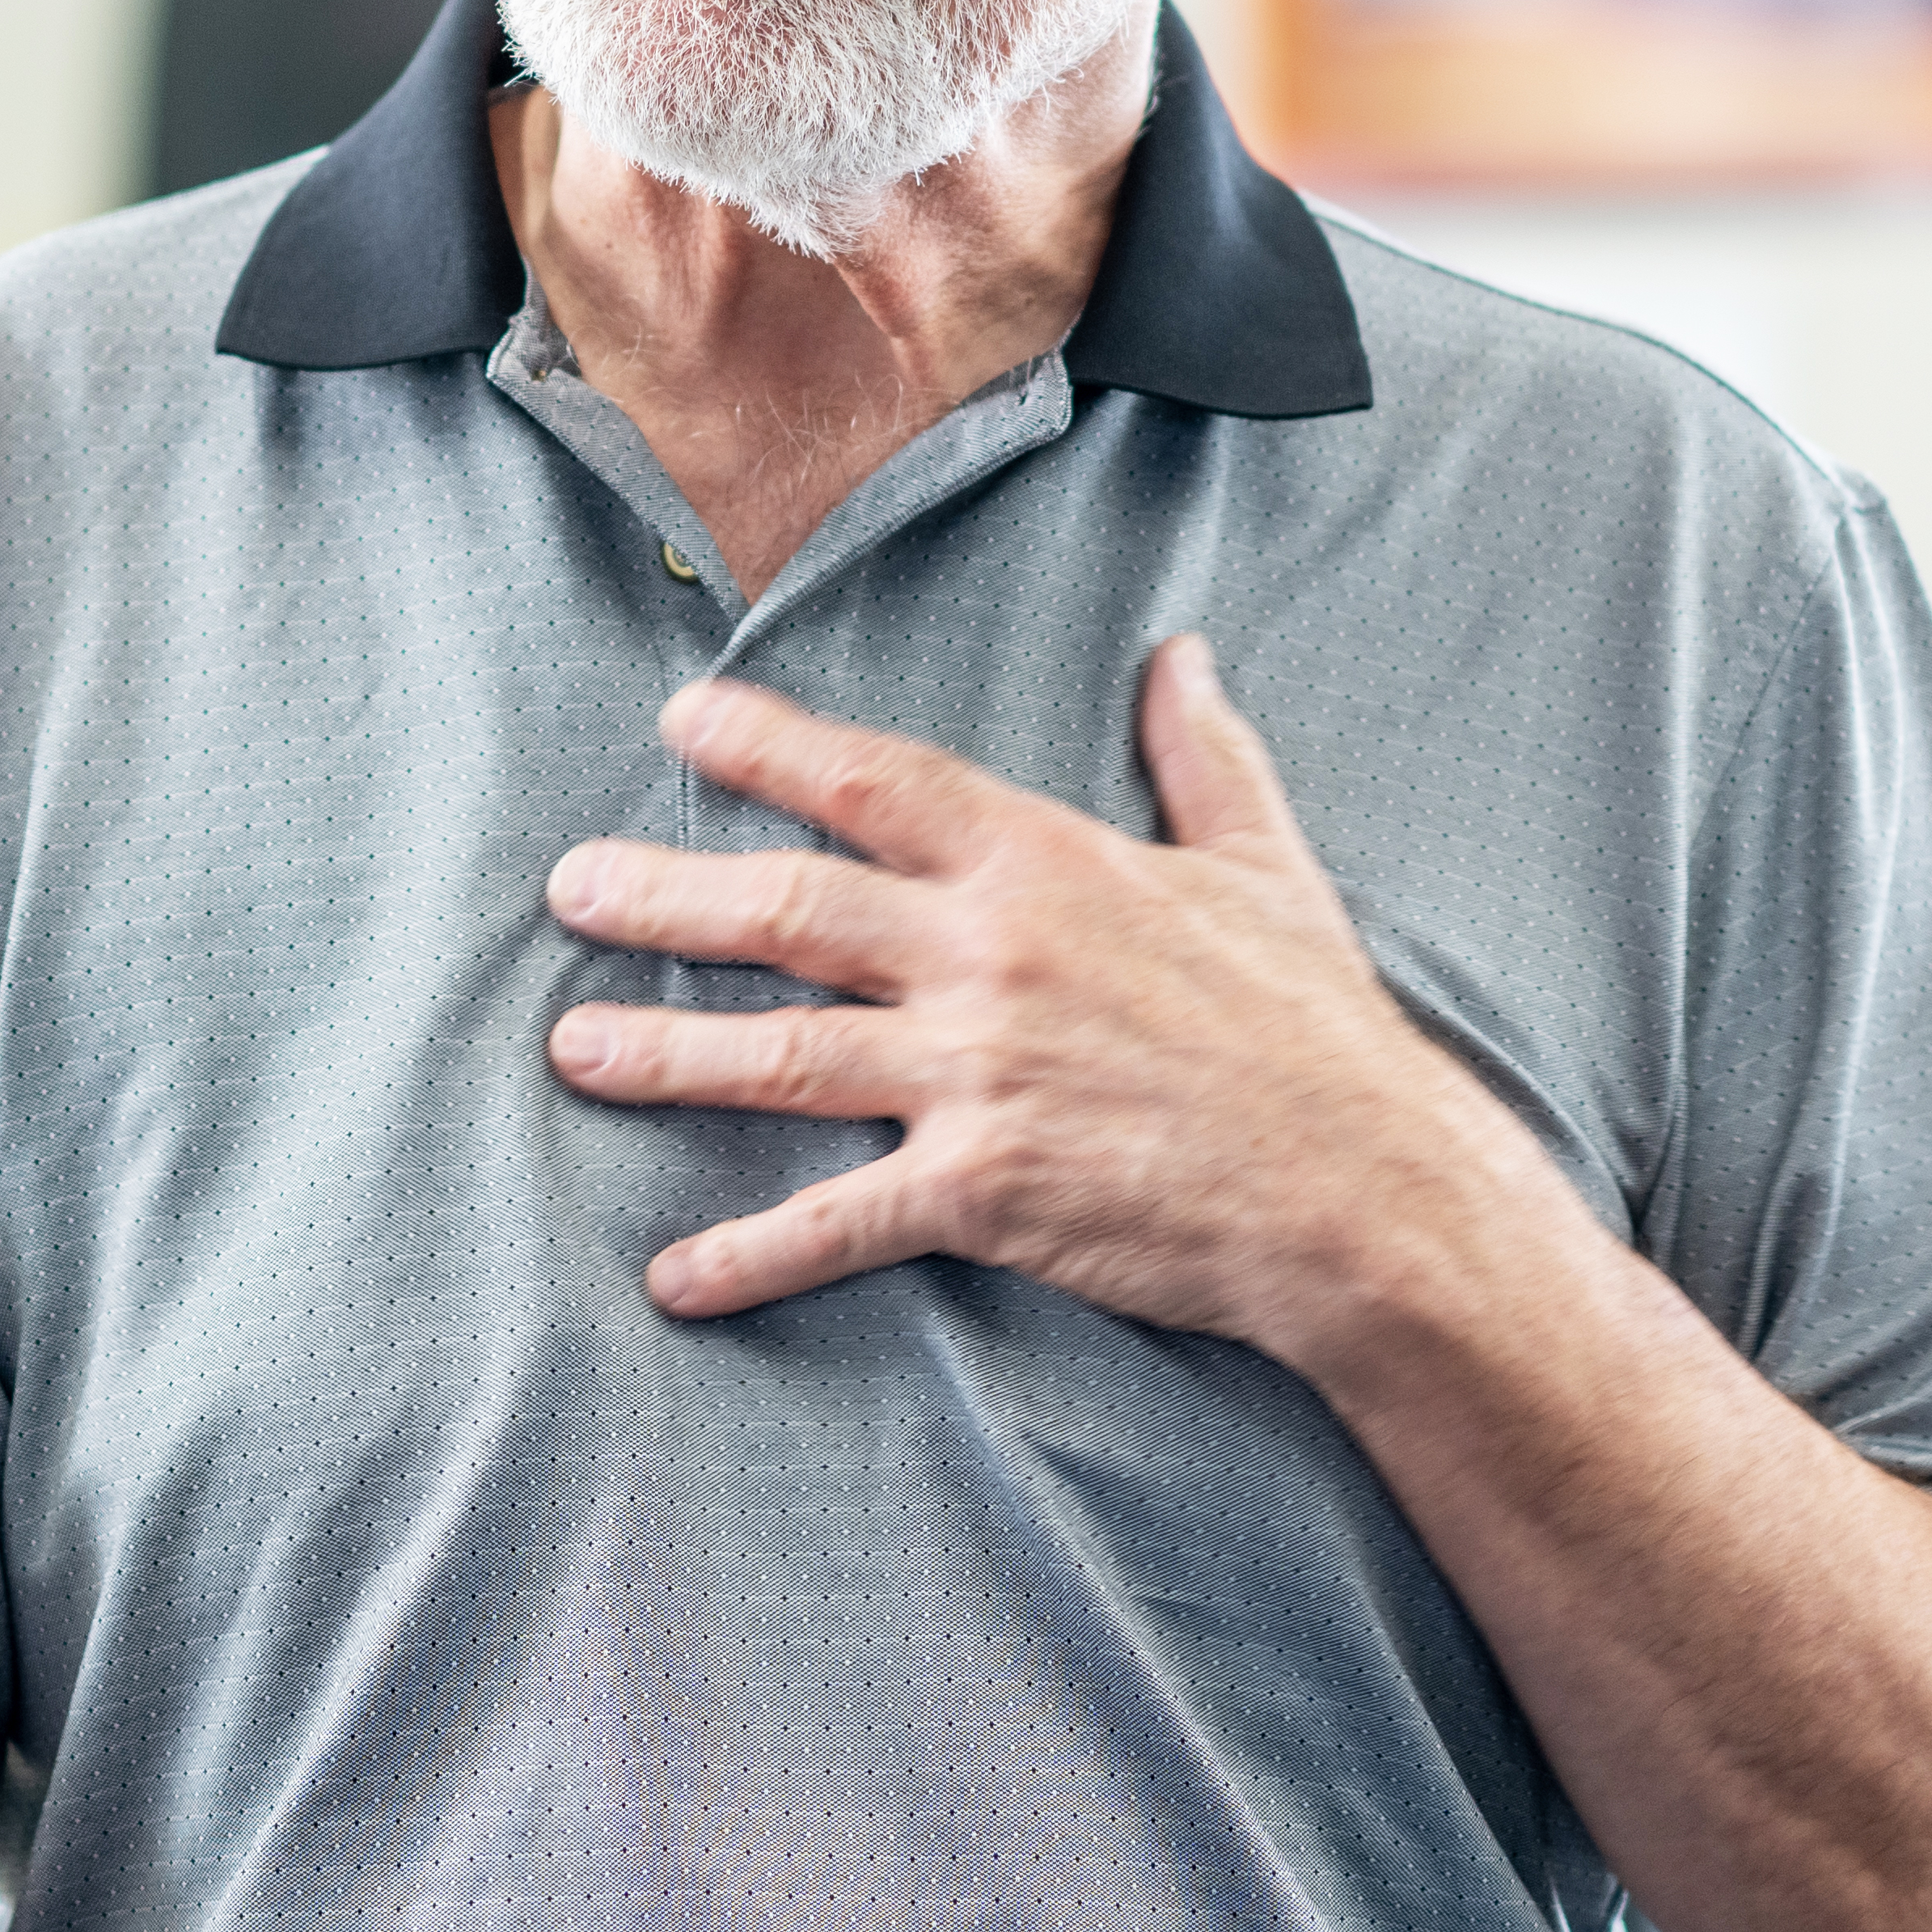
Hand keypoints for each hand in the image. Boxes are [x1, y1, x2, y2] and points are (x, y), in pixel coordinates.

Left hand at [543, 639, 1553, 1364]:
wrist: (1364, 1187)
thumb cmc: (1318, 1028)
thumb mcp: (1265, 869)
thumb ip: (1206, 757)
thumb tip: (1184, 655)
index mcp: (1044, 867)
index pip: (876, 783)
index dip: (770, 747)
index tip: (678, 721)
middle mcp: (988, 959)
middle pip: (789, 910)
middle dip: (666, 896)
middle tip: (568, 886)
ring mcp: (976, 1077)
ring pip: (783, 1056)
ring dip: (667, 1054)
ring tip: (572, 1049)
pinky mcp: (981, 1192)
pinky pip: (837, 1224)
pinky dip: (748, 1255)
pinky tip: (671, 1276)